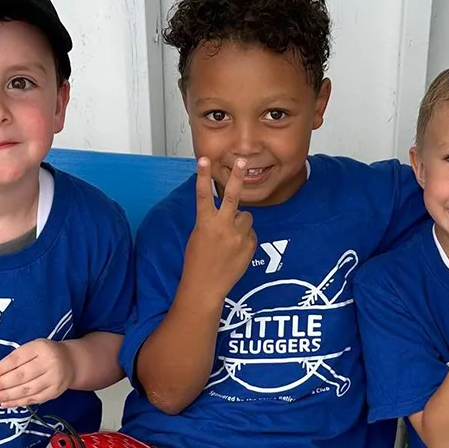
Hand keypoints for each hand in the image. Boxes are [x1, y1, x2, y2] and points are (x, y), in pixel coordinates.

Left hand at [0, 339, 74, 407]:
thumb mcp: (33, 348)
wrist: (71, 362)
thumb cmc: (45, 354)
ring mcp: (54, 378)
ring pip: (27, 389)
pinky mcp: (55, 392)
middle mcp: (49, 362)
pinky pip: (34, 399)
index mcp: (40, 348)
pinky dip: (18, 402)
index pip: (17, 359)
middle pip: (22, 375)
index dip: (1, 368)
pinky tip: (6, 403)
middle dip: (3, 383)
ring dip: (8, 395)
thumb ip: (16, 359)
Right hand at [183, 157, 257, 298]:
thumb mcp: (198, 237)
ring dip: (241, 222)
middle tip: (242, 161)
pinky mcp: (250, 245)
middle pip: (233, 197)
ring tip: (230, 239)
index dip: (203, 176)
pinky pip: (251, 233)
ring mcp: (238, 237)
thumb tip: (231, 213)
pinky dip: (245, 238)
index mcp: (205, 224)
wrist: (206, 287)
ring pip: (246, 216)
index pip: (203, 195)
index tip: (204, 160)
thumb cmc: (197, 261)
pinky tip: (235, 251)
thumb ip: (213, 221)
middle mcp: (223, 227)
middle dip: (237, 177)